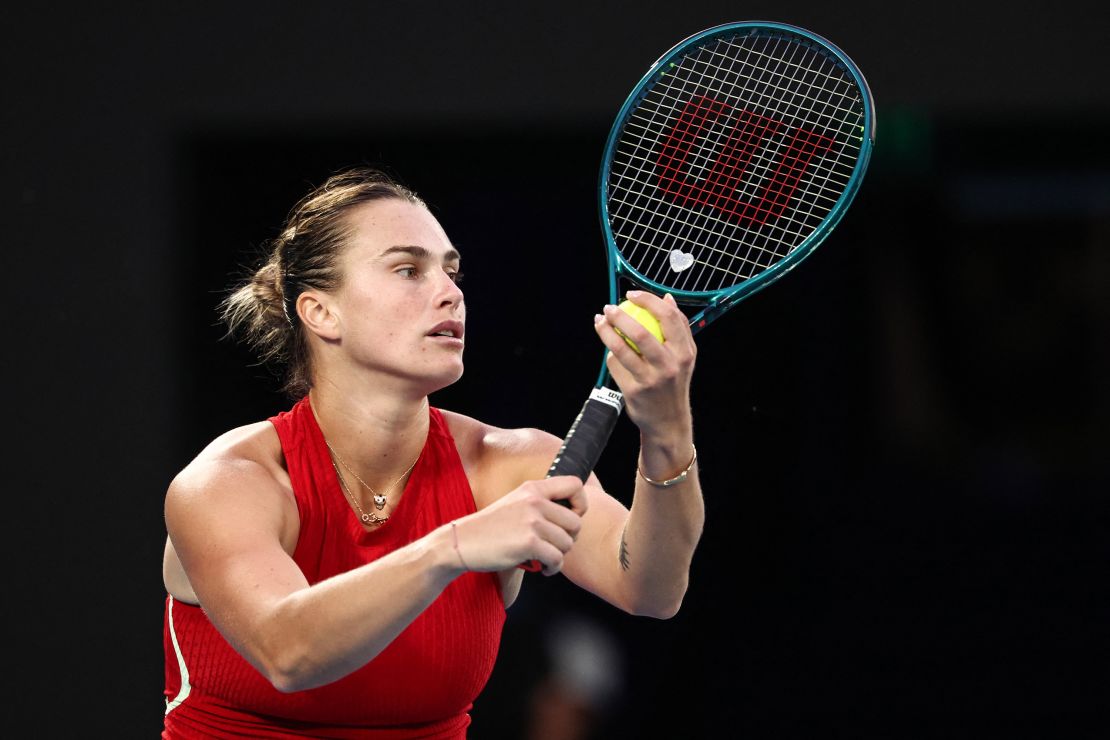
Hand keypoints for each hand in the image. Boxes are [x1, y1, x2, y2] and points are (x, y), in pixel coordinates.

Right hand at [452, 476, 586, 576]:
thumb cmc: (490, 528)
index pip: (575, 485)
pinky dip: (552, 568)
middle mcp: (535, 501)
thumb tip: (572, 517)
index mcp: (533, 488)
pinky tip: (542, 568)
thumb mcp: (516, 503)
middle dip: (568, 539)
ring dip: (559, 556)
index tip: (569, 520)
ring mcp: (532, 522)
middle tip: (553, 546)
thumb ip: (540, 504)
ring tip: (545, 559)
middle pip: (576, 522)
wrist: (461, 542)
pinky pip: (557, 559)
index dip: (580, 504)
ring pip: (567, 543)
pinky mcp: (529, 543)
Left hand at [594, 291, 696, 442]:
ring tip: (600, 321)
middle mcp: (669, 366)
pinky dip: (610, 354)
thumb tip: (667, 297)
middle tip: (609, 308)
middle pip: (641, 333)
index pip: (668, 317)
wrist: (668, 421)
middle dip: (620, 316)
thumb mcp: (685, 357)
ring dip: (606, 332)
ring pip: (622, 349)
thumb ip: (679, 328)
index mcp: (684, 353)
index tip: (632, 294)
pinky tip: (608, 349)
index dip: (648, 300)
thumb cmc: (674, 382)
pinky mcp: (634, 391)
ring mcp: (650, 379)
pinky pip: (616, 365)